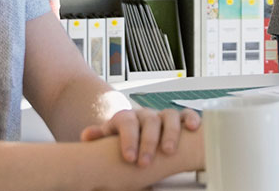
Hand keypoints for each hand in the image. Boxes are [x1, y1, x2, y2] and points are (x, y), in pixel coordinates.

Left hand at [79, 106, 199, 167]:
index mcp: (126, 118)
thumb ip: (99, 136)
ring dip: (170, 133)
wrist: (136, 132)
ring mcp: (162, 116)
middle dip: (148, 142)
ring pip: (169, 116)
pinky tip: (192, 129)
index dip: (128, 139)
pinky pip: (187, 114)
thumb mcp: (109, 138)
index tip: (129, 158)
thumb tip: (86, 136)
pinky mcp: (179, 120)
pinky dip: (191, 119)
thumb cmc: (123, 139)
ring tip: (169, 151)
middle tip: (145, 162)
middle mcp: (145, 115)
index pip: (127, 123)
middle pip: (149, 121)